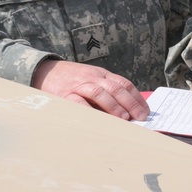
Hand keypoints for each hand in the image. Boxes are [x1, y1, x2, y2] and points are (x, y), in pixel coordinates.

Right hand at [32, 59, 148, 120]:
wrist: (45, 71)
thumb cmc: (72, 80)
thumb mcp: (92, 79)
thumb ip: (106, 91)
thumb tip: (127, 112)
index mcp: (102, 75)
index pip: (124, 84)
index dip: (136, 97)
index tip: (146, 111)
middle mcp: (93, 78)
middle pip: (115, 88)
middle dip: (130, 103)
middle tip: (140, 117)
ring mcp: (79, 85)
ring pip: (99, 93)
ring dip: (113, 106)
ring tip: (124, 118)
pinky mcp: (65, 95)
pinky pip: (78, 102)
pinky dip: (89, 110)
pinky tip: (98, 120)